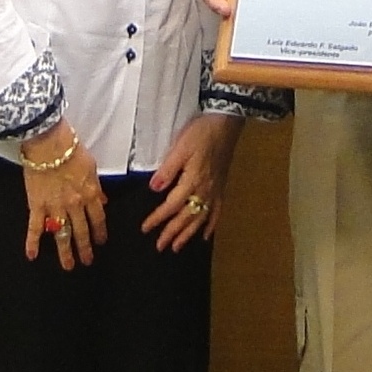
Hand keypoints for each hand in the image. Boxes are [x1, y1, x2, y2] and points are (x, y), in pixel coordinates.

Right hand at [19, 123, 105, 266]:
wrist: (48, 142)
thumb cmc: (69, 147)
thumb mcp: (91, 165)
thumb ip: (97, 186)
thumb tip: (103, 200)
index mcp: (90, 193)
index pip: (98, 218)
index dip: (100, 232)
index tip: (101, 241)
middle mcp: (74, 204)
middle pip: (82, 231)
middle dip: (85, 248)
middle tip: (87, 260)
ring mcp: (55, 207)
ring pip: (62, 235)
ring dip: (65, 252)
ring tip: (68, 265)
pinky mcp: (37, 205)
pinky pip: (35, 228)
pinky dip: (32, 242)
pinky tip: (32, 255)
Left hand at [144, 113, 241, 251]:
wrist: (226, 124)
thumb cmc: (200, 133)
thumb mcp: (180, 148)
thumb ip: (167, 170)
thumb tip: (154, 188)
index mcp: (192, 181)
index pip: (171, 206)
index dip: (158, 218)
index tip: (145, 229)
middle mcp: (204, 191)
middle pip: (186, 217)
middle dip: (172, 233)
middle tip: (160, 247)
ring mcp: (215, 191)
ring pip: (200, 218)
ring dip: (188, 234)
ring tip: (177, 247)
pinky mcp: (222, 187)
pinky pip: (217, 212)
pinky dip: (211, 225)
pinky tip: (205, 236)